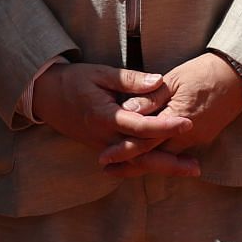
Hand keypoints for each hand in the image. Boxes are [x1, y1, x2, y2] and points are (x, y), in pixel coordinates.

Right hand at [33, 62, 199, 176]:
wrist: (45, 95)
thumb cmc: (73, 80)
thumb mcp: (100, 73)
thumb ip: (130, 80)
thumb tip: (159, 82)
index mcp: (104, 116)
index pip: (140, 126)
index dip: (165, 125)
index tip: (188, 122)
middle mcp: (104, 137)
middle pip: (141, 155)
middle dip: (170, 162)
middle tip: (196, 165)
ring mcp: (102, 146)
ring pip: (136, 163)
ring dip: (162, 167)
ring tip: (189, 168)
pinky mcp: (101, 148)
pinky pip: (127, 161)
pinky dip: (146, 165)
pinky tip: (165, 166)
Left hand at [100, 53, 241, 175]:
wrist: (238, 77)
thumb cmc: (203, 72)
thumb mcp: (173, 80)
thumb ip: (150, 97)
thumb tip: (127, 109)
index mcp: (179, 118)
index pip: (146, 140)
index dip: (124, 149)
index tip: (105, 157)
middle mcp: (189, 135)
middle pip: (155, 156)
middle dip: (131, 164)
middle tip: (107, 169)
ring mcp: (199, 138)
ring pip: (167, 157)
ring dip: (146, 162)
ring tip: (121, 166)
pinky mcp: (204, 137)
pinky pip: (178, 151)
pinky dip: (161, 155)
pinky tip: (148, 156)